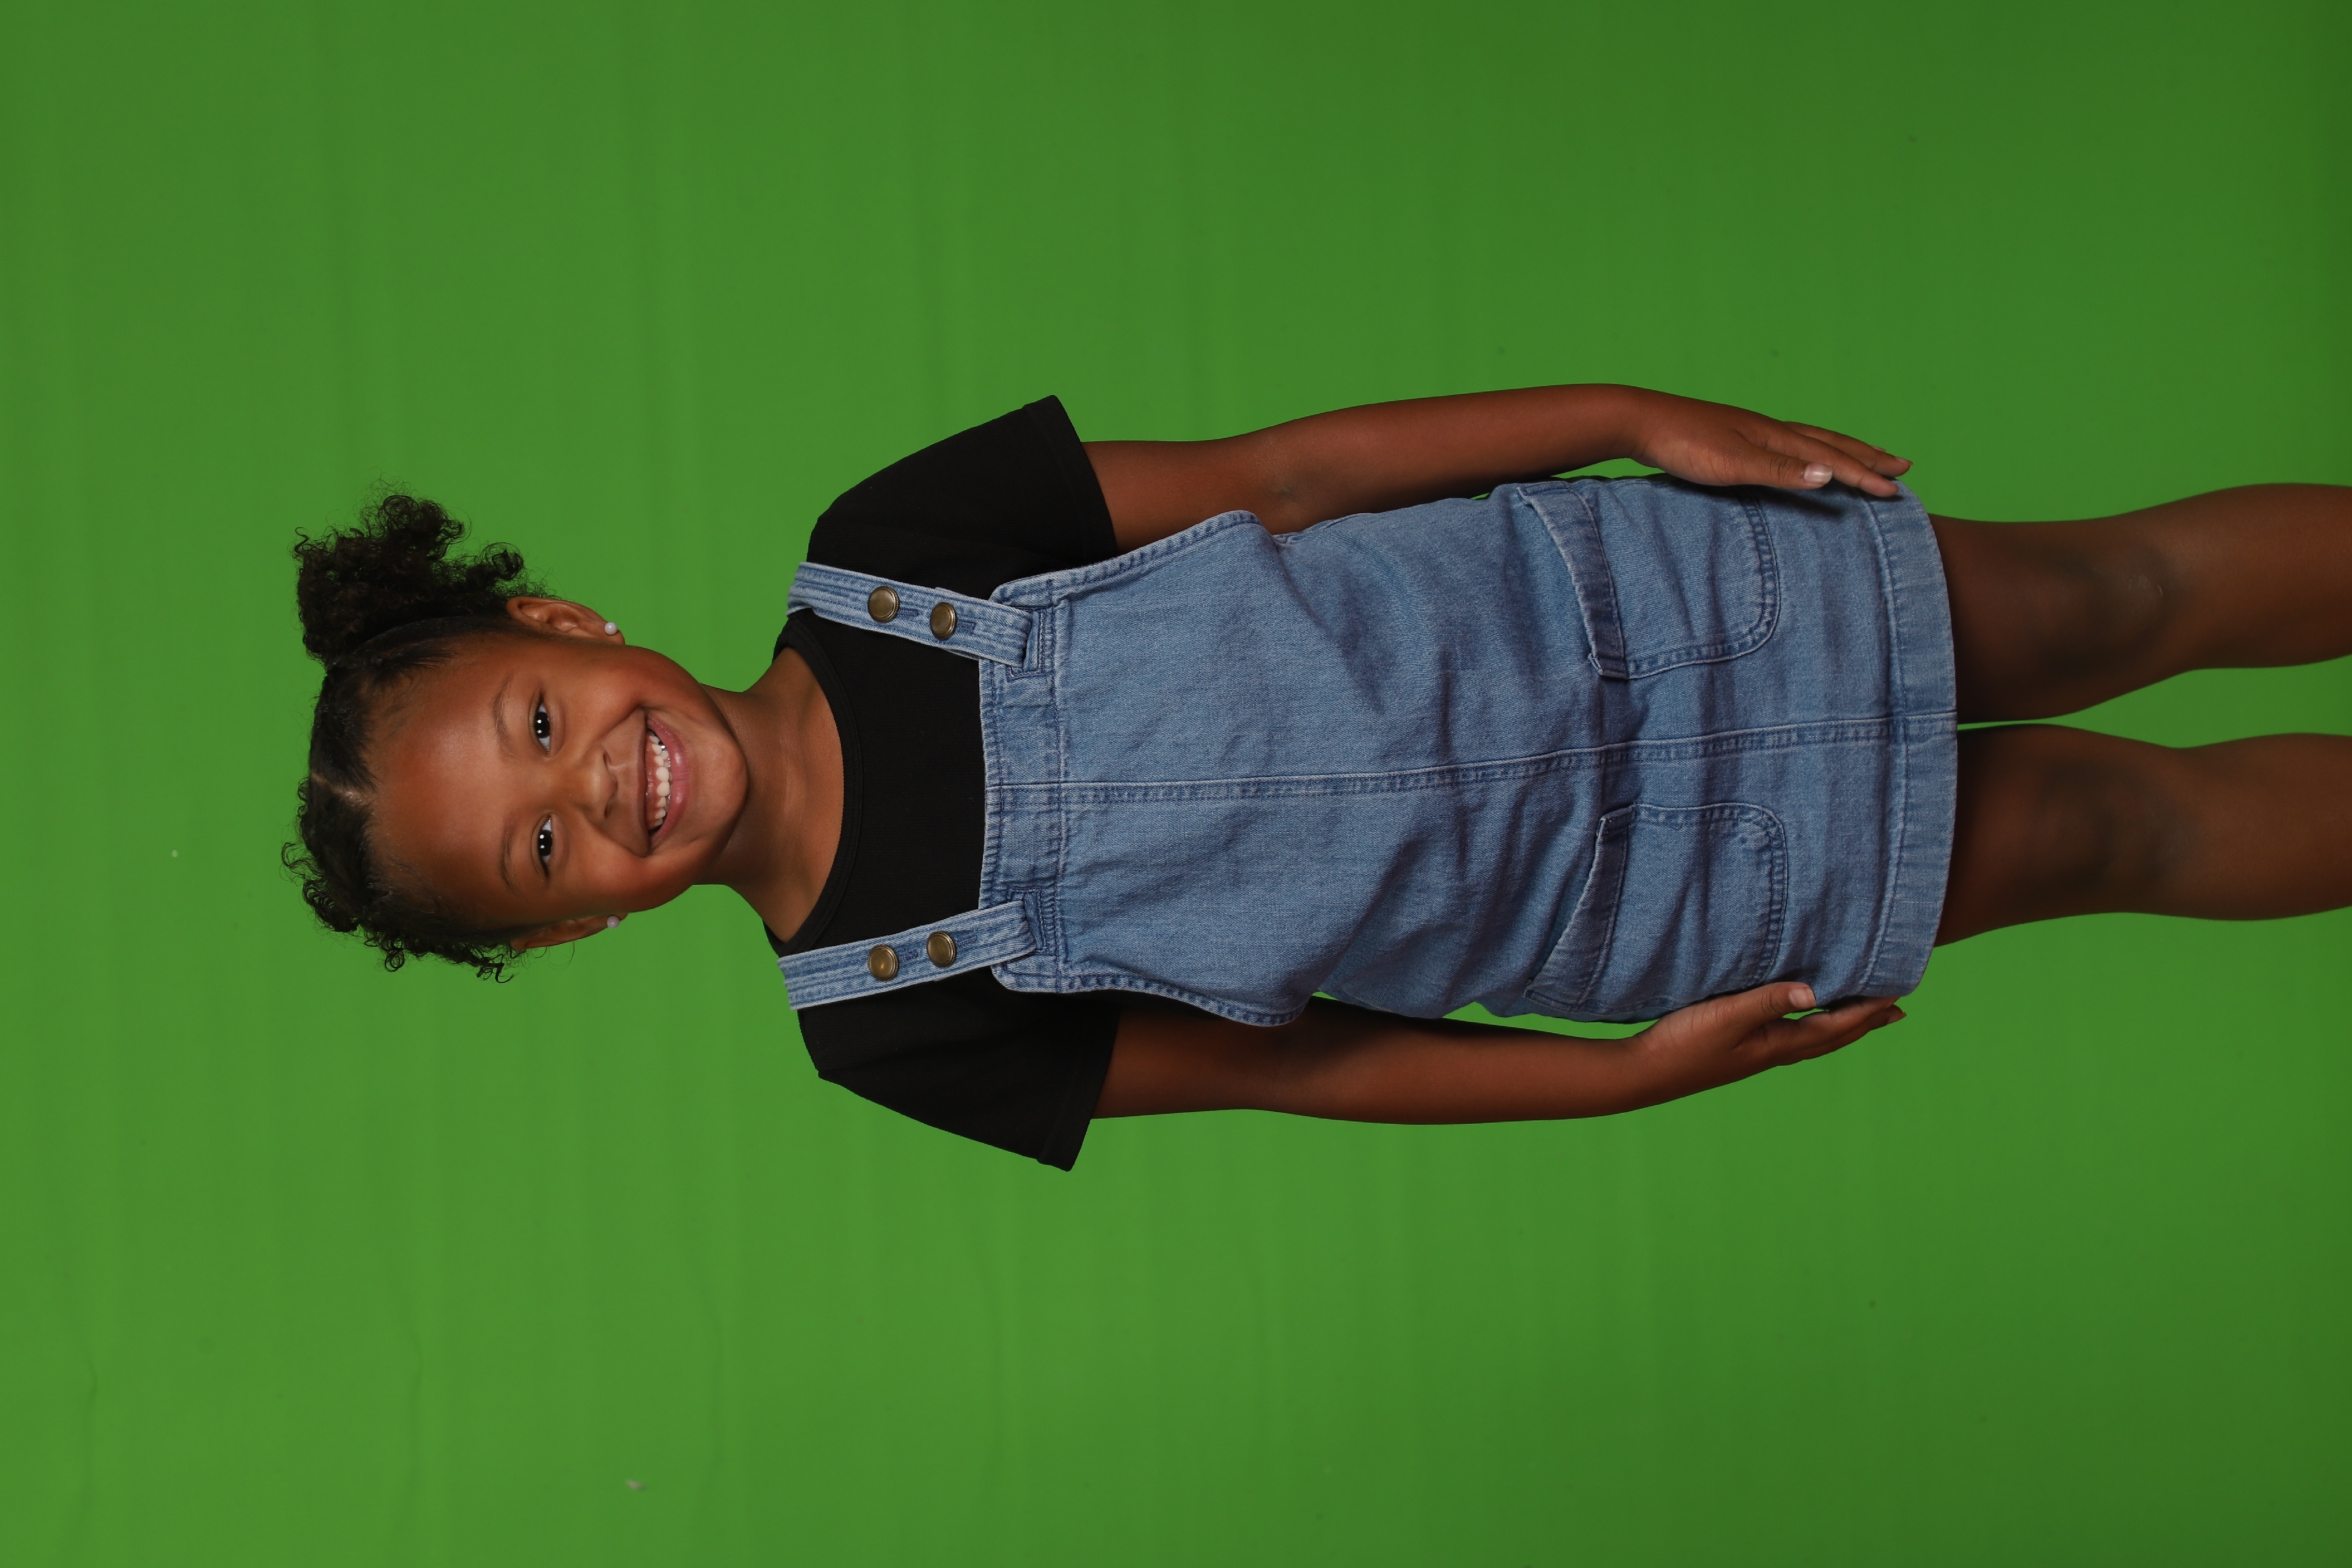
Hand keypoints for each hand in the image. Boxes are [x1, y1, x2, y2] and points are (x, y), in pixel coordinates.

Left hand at [1625, 391, 1912, 497]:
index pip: (1832, 457)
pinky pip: (1787, 446)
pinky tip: (1799, 461)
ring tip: (1863, 458)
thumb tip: (1830, 474)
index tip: (1896, 491)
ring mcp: (1751, 433)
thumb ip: (1780, 470)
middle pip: (1830, 441)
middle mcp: (1769, 429)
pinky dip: (1808, 453)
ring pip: (1810, 440)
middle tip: (1902, 465)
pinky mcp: (1732, 440)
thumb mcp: (1732, 463)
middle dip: (1867, 455)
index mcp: (1775, 435)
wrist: (1638, 422)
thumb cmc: (1682, 443)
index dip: (1865, 475)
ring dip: (1841, 450)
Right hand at [1629, 981, 1902, 1100]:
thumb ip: (1767, 1000)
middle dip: (1864, 1022)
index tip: (1897, 995)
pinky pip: (1790, 1037)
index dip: (1867, 1011)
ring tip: (1860, 1016)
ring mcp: (1755, 1054)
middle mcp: (1773, 1053)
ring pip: (1812, 1039)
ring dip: (1840, 1026)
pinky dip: (1810, 1026)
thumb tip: (1815, 993)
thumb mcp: (1725, 1016)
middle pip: (1831, 1037)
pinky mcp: (1738, 1050)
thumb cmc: (1682, 1044)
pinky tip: (1799, 1020)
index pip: (1834, 1026)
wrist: (1645, 1074)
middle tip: (1895, 1011)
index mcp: (1776, 1045)